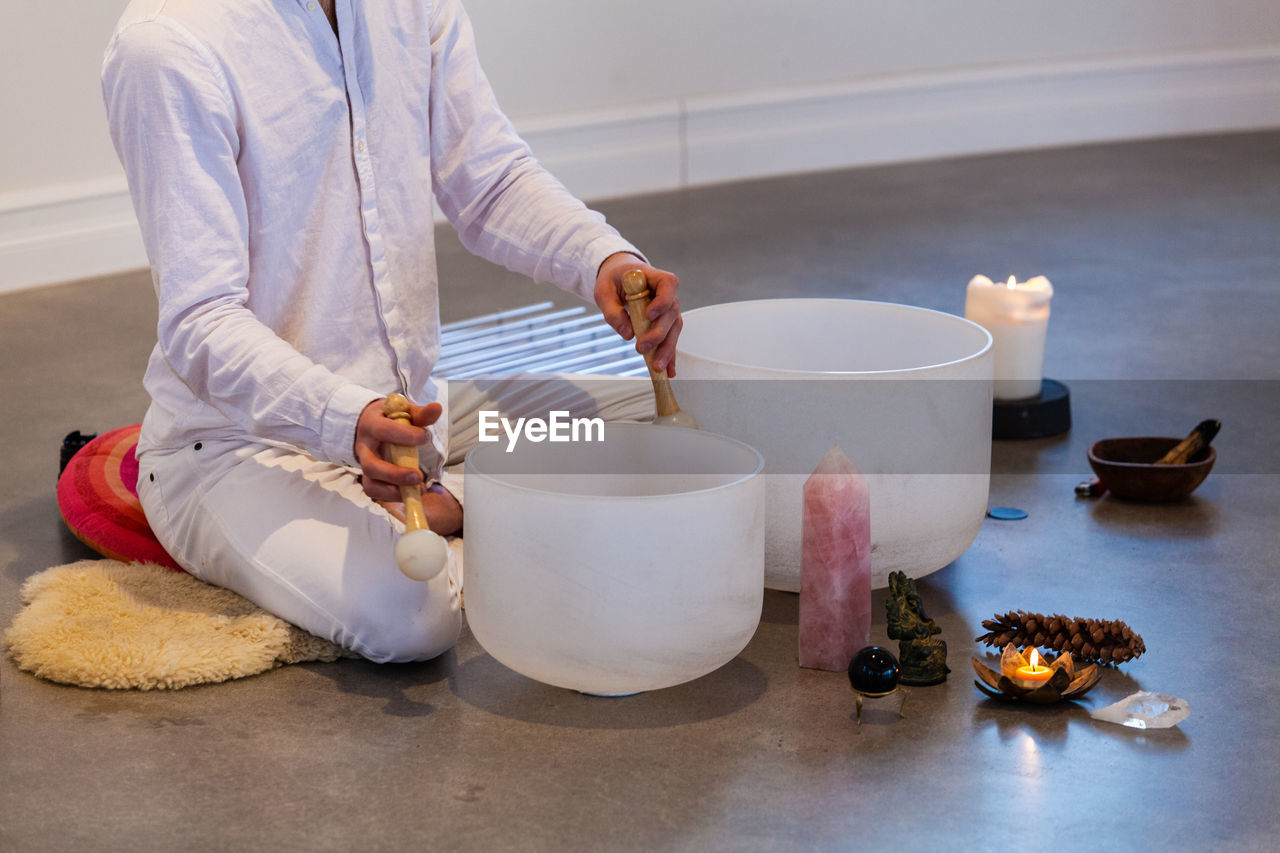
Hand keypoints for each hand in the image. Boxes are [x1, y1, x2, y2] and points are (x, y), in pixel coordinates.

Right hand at [354, 398, 462, 534]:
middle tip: (418, 476)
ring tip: (418, 489)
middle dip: (395, 474)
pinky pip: (376, 492)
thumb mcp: (402, 411)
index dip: (405, 436)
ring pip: (371, 484)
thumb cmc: (389, 418)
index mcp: (371, 425)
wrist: (367, 423)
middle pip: (372, 466)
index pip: (383, 431)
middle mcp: (364, 447)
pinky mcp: (370, 477)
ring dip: (394, 491)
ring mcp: (365, 464)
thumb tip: (437, 408)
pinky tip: (412, 493)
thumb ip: (420, 413)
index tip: (426, 437)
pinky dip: (394, 496)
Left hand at [594, 252, 681, 376]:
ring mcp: (667, 310)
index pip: (668, 285)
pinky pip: (669, 339)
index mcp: (654, 277)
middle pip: (671, 313)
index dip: (662, 300)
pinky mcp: (665, 324)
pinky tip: (668, 371)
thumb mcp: (604, 291)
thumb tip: (627, 334)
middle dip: (658, 333)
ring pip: (673, 329)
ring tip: (657, 367)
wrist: (620, 277)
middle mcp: (666, 294)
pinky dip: (669, 355)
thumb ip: (613, 311)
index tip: (649, 314)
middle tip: (642, 348)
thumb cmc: (613, 280)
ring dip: (666, 349)